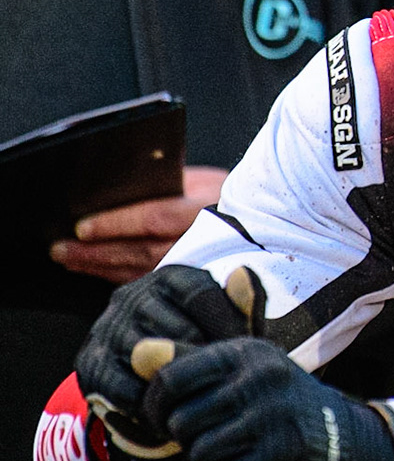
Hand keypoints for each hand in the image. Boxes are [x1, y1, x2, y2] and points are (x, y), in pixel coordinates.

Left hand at [55, 166, 228, 282]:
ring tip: (71, 260)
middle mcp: (203, 240)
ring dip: (101, 266)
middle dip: (96, 251)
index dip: (116, 224)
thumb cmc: (228, 197)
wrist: (263, 223)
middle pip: (141, 250)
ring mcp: (198, 264)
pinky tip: (99, 272)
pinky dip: (119, 277)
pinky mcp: (190, 279)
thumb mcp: (203, 180)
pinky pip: (149, 280)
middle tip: (62, 249)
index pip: (155, 218)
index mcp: (206, 208)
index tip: (82, 227)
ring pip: (141, 270)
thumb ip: (167, 182)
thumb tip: (118, 185)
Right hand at [76, 265, 257, 456]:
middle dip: (207, 362)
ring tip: (205, 400)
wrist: (150, 373)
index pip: (201, 296)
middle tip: (226, 384)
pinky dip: (152, 407)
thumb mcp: (226, 321)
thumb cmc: (203, 340)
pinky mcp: (90, 364)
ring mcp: (106, 330)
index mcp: (170, 278)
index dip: (229, 327)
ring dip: (182, 387)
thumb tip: (245, 274)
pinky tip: (174, 412)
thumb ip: (245, 304)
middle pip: (180, 332)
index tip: (244, 353)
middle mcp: (132, 297)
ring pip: (152, 363)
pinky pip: (126, 391)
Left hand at [146, 336, 393, 460]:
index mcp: (244, 352)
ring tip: (231, 454)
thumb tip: (138, 352)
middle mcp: (260, 377)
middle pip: (180, 421)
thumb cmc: (278, 405)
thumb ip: (189, 362)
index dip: (155, 408)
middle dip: (186, 441)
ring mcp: (274, 413)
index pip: (169, 378)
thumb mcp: (242, 372)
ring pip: (200, 452)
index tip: (167, 421)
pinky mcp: (283, 451)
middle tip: (207, 442)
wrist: (345, 438)